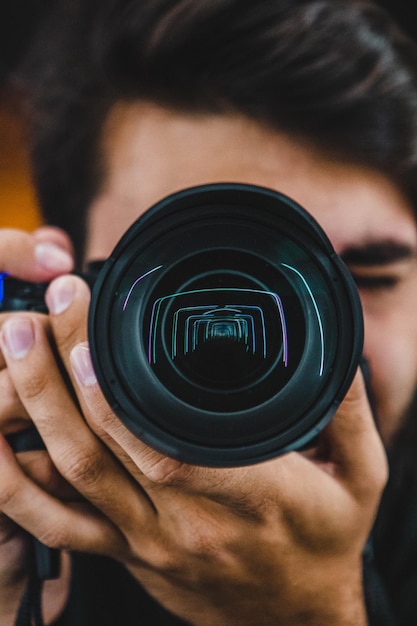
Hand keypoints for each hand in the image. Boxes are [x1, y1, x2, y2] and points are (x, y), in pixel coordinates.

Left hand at [0, 274, 387, 625]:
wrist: (296, 620)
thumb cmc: (327, 543)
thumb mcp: (360, 477)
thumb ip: (346, 410)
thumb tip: (334, 352)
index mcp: (249, 498)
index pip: (167, 448)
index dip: (117, 398)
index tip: (90, 335)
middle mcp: (186, 524)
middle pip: (103, 452)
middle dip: (58, 380)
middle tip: (33, 320)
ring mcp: (146, 542)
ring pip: (73, 480)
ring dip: (34, 414)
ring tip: (14, 354)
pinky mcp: (126, 551)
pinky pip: (60, 522)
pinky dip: (19, 484)